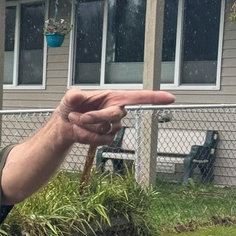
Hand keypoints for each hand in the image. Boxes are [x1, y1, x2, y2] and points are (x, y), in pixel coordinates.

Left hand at [56, 88, 175, 144]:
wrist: (65, 123)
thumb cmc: (72, 106)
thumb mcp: (70, 97)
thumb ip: (74, 95)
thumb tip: (77, 95)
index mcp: (113, 97)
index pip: (138, 97)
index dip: (154, 98)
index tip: (170, 98)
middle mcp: (116, 111)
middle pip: (114, 116)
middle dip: (97, 117)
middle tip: (80, 116)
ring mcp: (113, 126)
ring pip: (103, 130)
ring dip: (85, 126)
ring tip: (74, 119)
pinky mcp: (107, 138)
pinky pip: (98, 140)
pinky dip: (84, 136)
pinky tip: (78, 130)